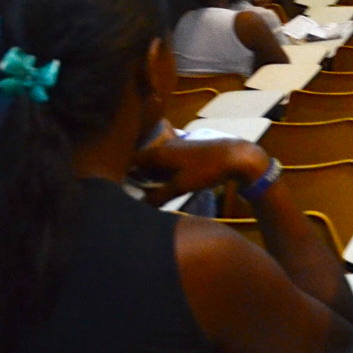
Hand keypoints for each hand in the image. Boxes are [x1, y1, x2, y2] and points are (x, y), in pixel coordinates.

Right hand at [133, 133, 267, 203]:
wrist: (235, 156)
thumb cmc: (205, 169)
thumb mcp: (180, 186)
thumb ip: (159, 196)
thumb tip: (141, 205)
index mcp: (159, 152)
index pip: (132, 160)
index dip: (123, 172)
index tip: (117, 186)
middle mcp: (165, 147)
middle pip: (143, 161)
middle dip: (137, 176)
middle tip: (131, 194)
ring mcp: (177, 148)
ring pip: (157, 162)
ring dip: (152, 175)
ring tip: (146, 192)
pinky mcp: (188, 152)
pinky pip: (169, 163)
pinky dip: (164, 173)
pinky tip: (166, 185)